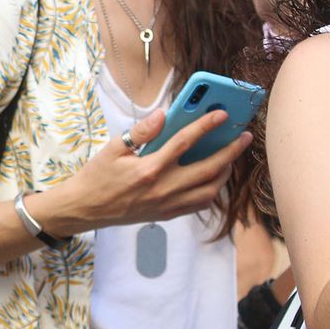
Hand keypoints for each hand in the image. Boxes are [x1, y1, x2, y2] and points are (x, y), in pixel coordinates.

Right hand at [36, 107, 250, 234]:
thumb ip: (141, 131)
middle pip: (208, 168)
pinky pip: (199, 204)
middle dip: (230, 151)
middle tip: (244, 137)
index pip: (185, 142)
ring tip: (231, 158)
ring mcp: (167, 204)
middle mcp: (163, 188)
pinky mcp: (167, 215)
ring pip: (209, 190)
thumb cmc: (97, 176)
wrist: (85, 209)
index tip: (222, 114)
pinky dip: (211, 191)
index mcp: (149, 168)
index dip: (206, 125)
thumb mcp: (113, 148)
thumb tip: (163, 114)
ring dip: (225, 173)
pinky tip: (213, 178)